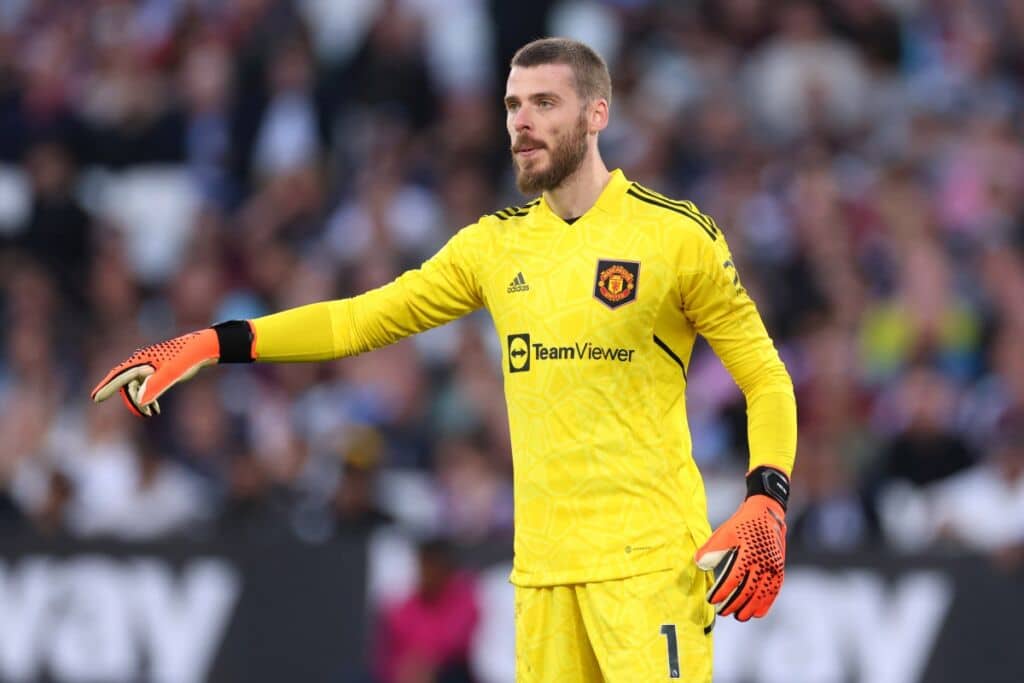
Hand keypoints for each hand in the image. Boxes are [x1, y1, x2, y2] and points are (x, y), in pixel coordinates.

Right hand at [90, 321, 252, 416]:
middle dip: (132, 400)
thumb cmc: (186, 358)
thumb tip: (140, 401)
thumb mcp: (172, 373)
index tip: (95, 398)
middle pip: (128, 384)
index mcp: (141, 360)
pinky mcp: (158, 371)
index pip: (119, 375)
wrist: (202, 350)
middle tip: (143, 414)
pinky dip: (148, 398)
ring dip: (141, 401)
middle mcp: (142, 362)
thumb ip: (156, 386)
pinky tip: (154, 410)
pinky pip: (145, 387)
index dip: (107, 387)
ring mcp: (149, 367)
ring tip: (150, 414)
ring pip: (137, 387)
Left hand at [695, 467, 788, 620]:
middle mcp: (763, 563)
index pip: (733, 579)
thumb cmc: (742, 523)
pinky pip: (774, 591)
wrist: (767, 512)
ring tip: (738, 616)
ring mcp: (774, 567)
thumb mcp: (725, 532)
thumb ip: (712, 549)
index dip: (722, 592)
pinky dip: (766, 604)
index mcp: (748, 554)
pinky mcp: (779, 569)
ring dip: (750, 608)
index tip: (712, 600)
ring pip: (762, 594)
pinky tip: (758, 613)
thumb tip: (698, 564)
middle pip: (748, 591)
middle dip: (734, 604)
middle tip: (722, 612)